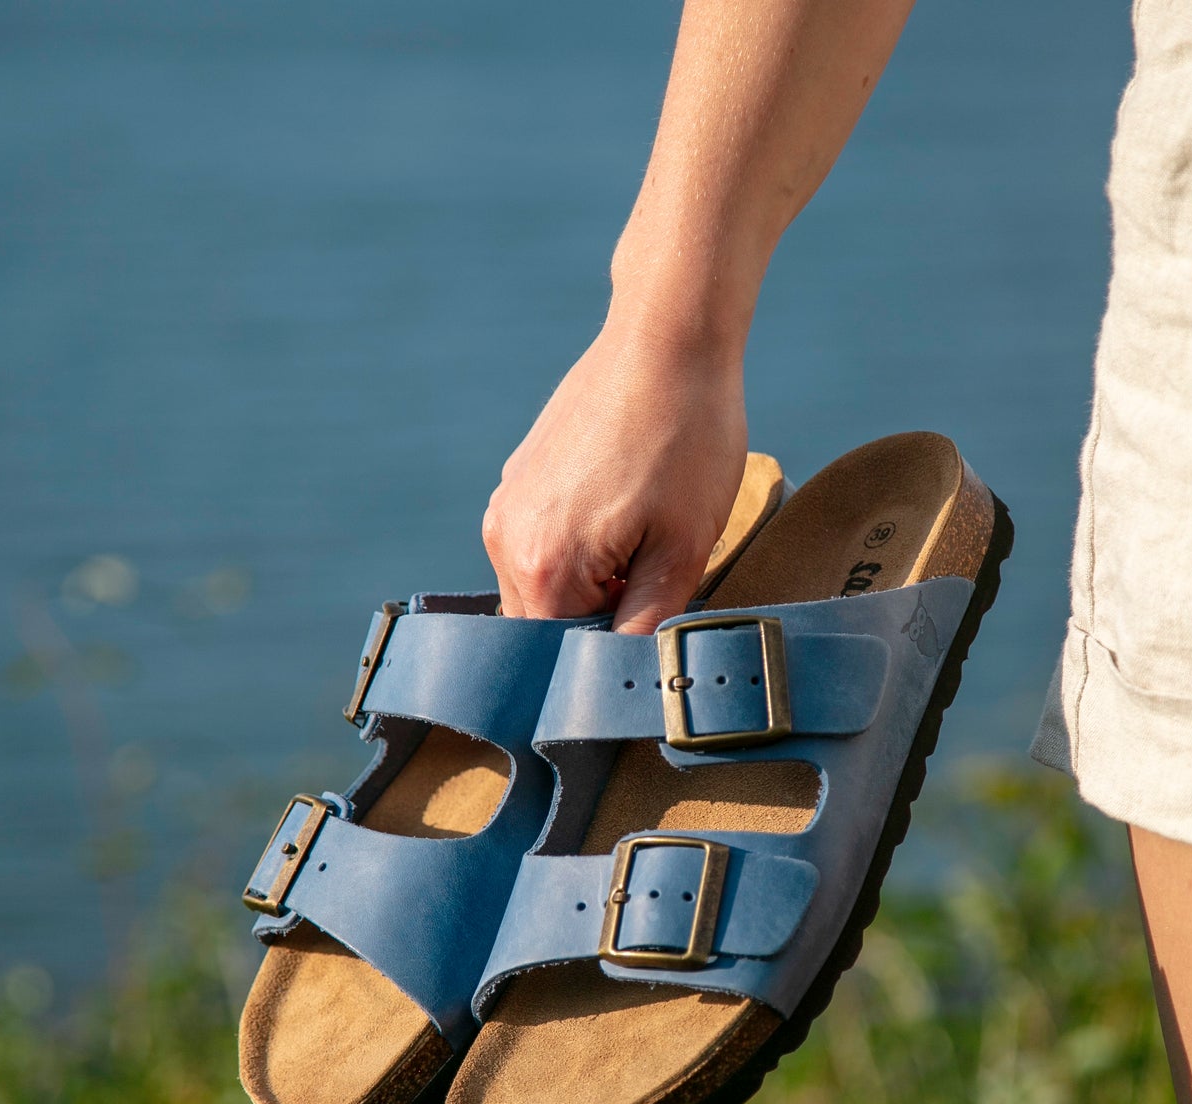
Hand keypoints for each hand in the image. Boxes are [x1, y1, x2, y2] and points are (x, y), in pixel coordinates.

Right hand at [482, 315, 747, 634]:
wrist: (667, 339)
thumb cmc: (686, 438)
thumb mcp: (684, 549)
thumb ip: (649, 625)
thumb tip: (634, 678)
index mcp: (542, 567)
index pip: (561, 660)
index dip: (608, 662)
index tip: (650, 643)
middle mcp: (505, 541)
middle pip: (545, 629)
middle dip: (599, 623)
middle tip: (657, 588)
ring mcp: (506, 506)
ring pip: (544, 589)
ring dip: (592, 587)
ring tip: (645, 542)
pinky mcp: (518, 481)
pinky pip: (541, 546)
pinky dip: (581, 551)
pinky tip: (627, 512)